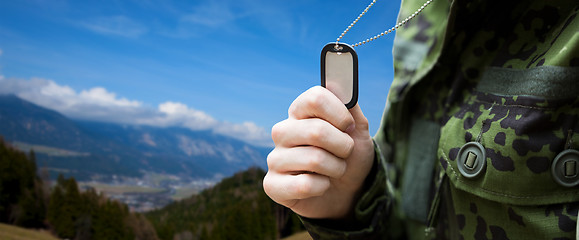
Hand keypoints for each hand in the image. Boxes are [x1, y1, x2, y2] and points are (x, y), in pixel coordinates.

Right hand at [263, 86, 374, 218]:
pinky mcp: (272, 185)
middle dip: (343, 146)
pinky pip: (304, 185)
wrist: (349, 192)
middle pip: (316, 130)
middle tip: (346, 153)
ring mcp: (275, 158)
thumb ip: (350, 106)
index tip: (349, 126)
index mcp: (300, 112)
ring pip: (314, 159)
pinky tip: (320, 186)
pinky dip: (323, 187)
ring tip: (334, 170)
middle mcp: (282, 131)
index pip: (314, 98)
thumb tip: (336, 82)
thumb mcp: (358, 131)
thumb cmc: (351, 157)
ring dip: (336, 168)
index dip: (339, 113)